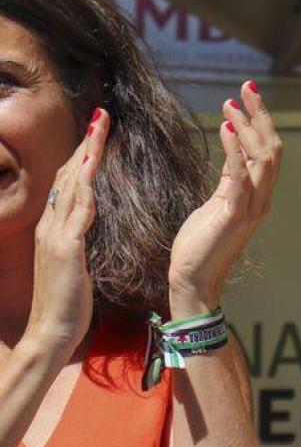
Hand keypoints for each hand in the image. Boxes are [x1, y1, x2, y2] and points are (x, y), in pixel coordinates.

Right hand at [27, 109, 108, 351]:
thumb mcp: (75, 264)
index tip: (99, 131)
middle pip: (70, 174)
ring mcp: (57, 236)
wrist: (52, 332)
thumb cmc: (68, 302)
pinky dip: (85, 188)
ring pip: (72, 185)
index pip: (71, 182)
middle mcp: (52, 225)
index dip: (84, 155)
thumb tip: (86, 223)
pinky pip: (77, 212)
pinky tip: (93, 169)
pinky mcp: (66, 249)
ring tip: (101, 128)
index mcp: (57, 228)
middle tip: (102, 115)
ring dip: (87, 155)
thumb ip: (78, 239)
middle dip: (86, 143)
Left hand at [168, 81, 281, 317]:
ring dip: (248, 127)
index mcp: (258, 195)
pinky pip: (240, 174)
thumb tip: (233, 152)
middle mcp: (262, 199)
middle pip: (272, 148)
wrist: (193, 280)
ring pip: (263, 158)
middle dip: (261, 115)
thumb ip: (230, 179)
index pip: (268, 151)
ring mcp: (252, 207)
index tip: (248, 96)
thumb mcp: (217, 203)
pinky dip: (234, 148)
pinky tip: (224, 127)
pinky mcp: (234, 213)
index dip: (261, 121)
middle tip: (246, 88)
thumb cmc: (200, 245)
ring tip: (231, 104)